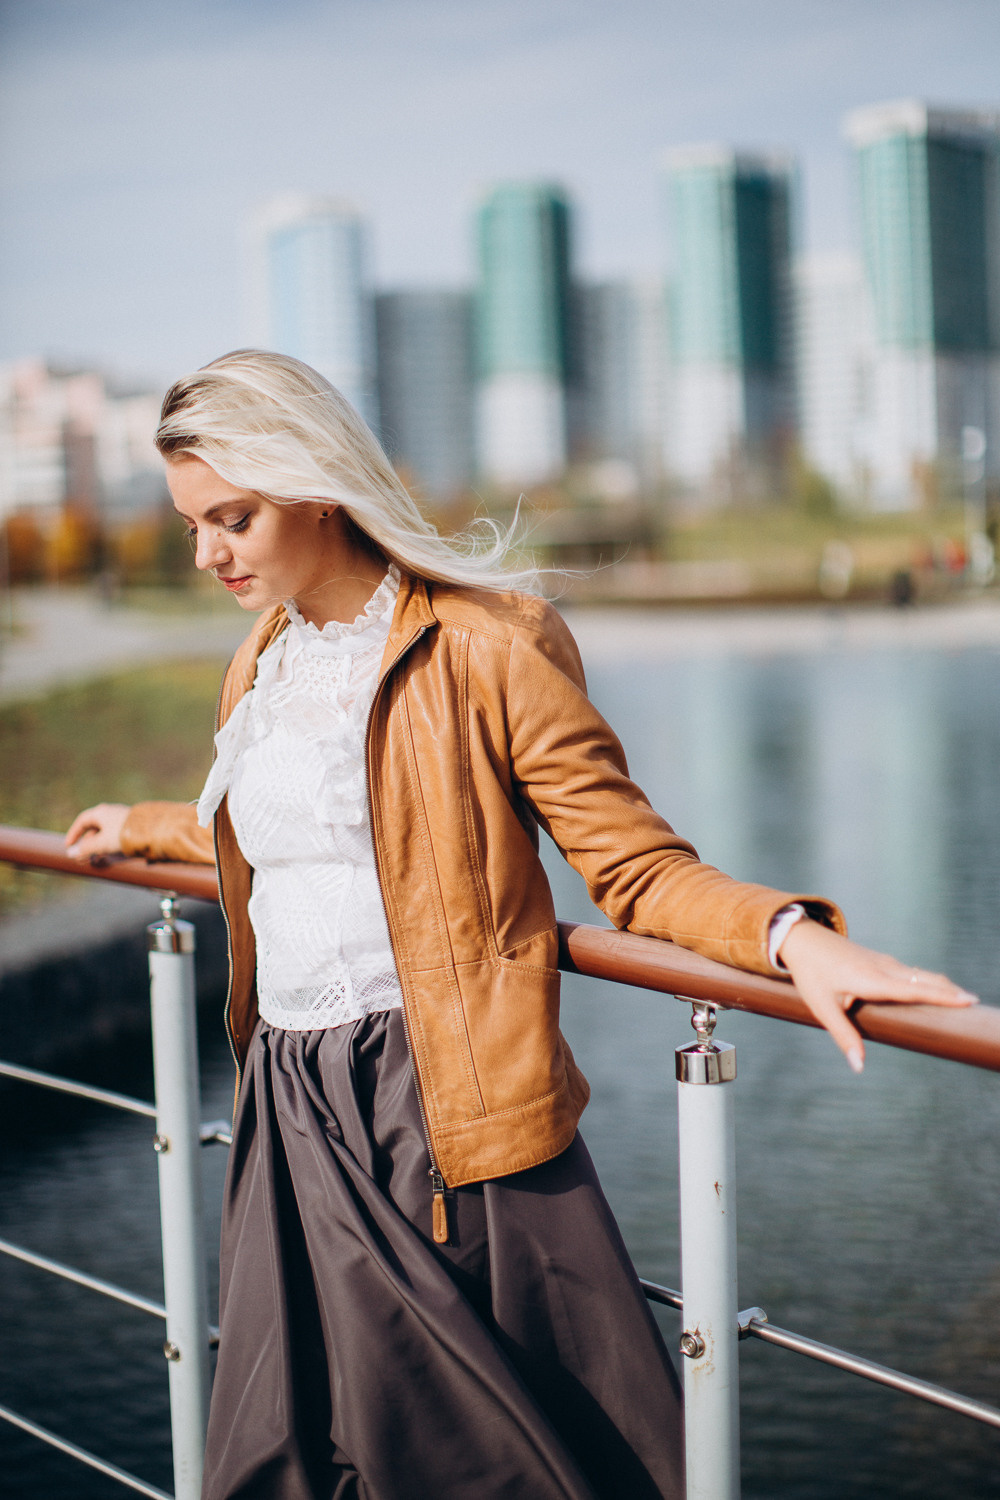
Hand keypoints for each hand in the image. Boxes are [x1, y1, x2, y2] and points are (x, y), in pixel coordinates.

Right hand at [65, 804, 130, 860]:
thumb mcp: (102, 843)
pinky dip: (109, 845)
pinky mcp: (131, 826)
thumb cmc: (124, 834)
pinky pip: (115, 835)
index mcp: (101, 812)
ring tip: (97, 859)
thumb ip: (86, 849)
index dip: (74, 833)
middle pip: (94, 828)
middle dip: (88, 844)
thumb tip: (71, 853)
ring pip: (105, 833)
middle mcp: (111, 812)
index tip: (69, 845)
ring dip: (98, 846)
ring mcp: (122, 818)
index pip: (83, 820)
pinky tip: (110, 855)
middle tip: (84, 857)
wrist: (151, 831)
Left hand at [777, 919, 978, 1073]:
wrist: (803, 938)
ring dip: (942, 986)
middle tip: (976, 1003)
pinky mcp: (880, 960)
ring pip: (920, 973)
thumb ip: (843, 1036)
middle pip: (925, 979)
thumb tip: (859, 1066)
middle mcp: (883, 968)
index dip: (942, 996)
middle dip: (950, 991)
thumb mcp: (822, 1007)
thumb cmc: (811, 974)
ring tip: (964, 1000)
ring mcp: (883, 961)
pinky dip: (928, 980)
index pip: (914, 990)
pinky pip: (911, 971)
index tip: (968, 1000)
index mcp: (872, 980)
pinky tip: (937, 988)